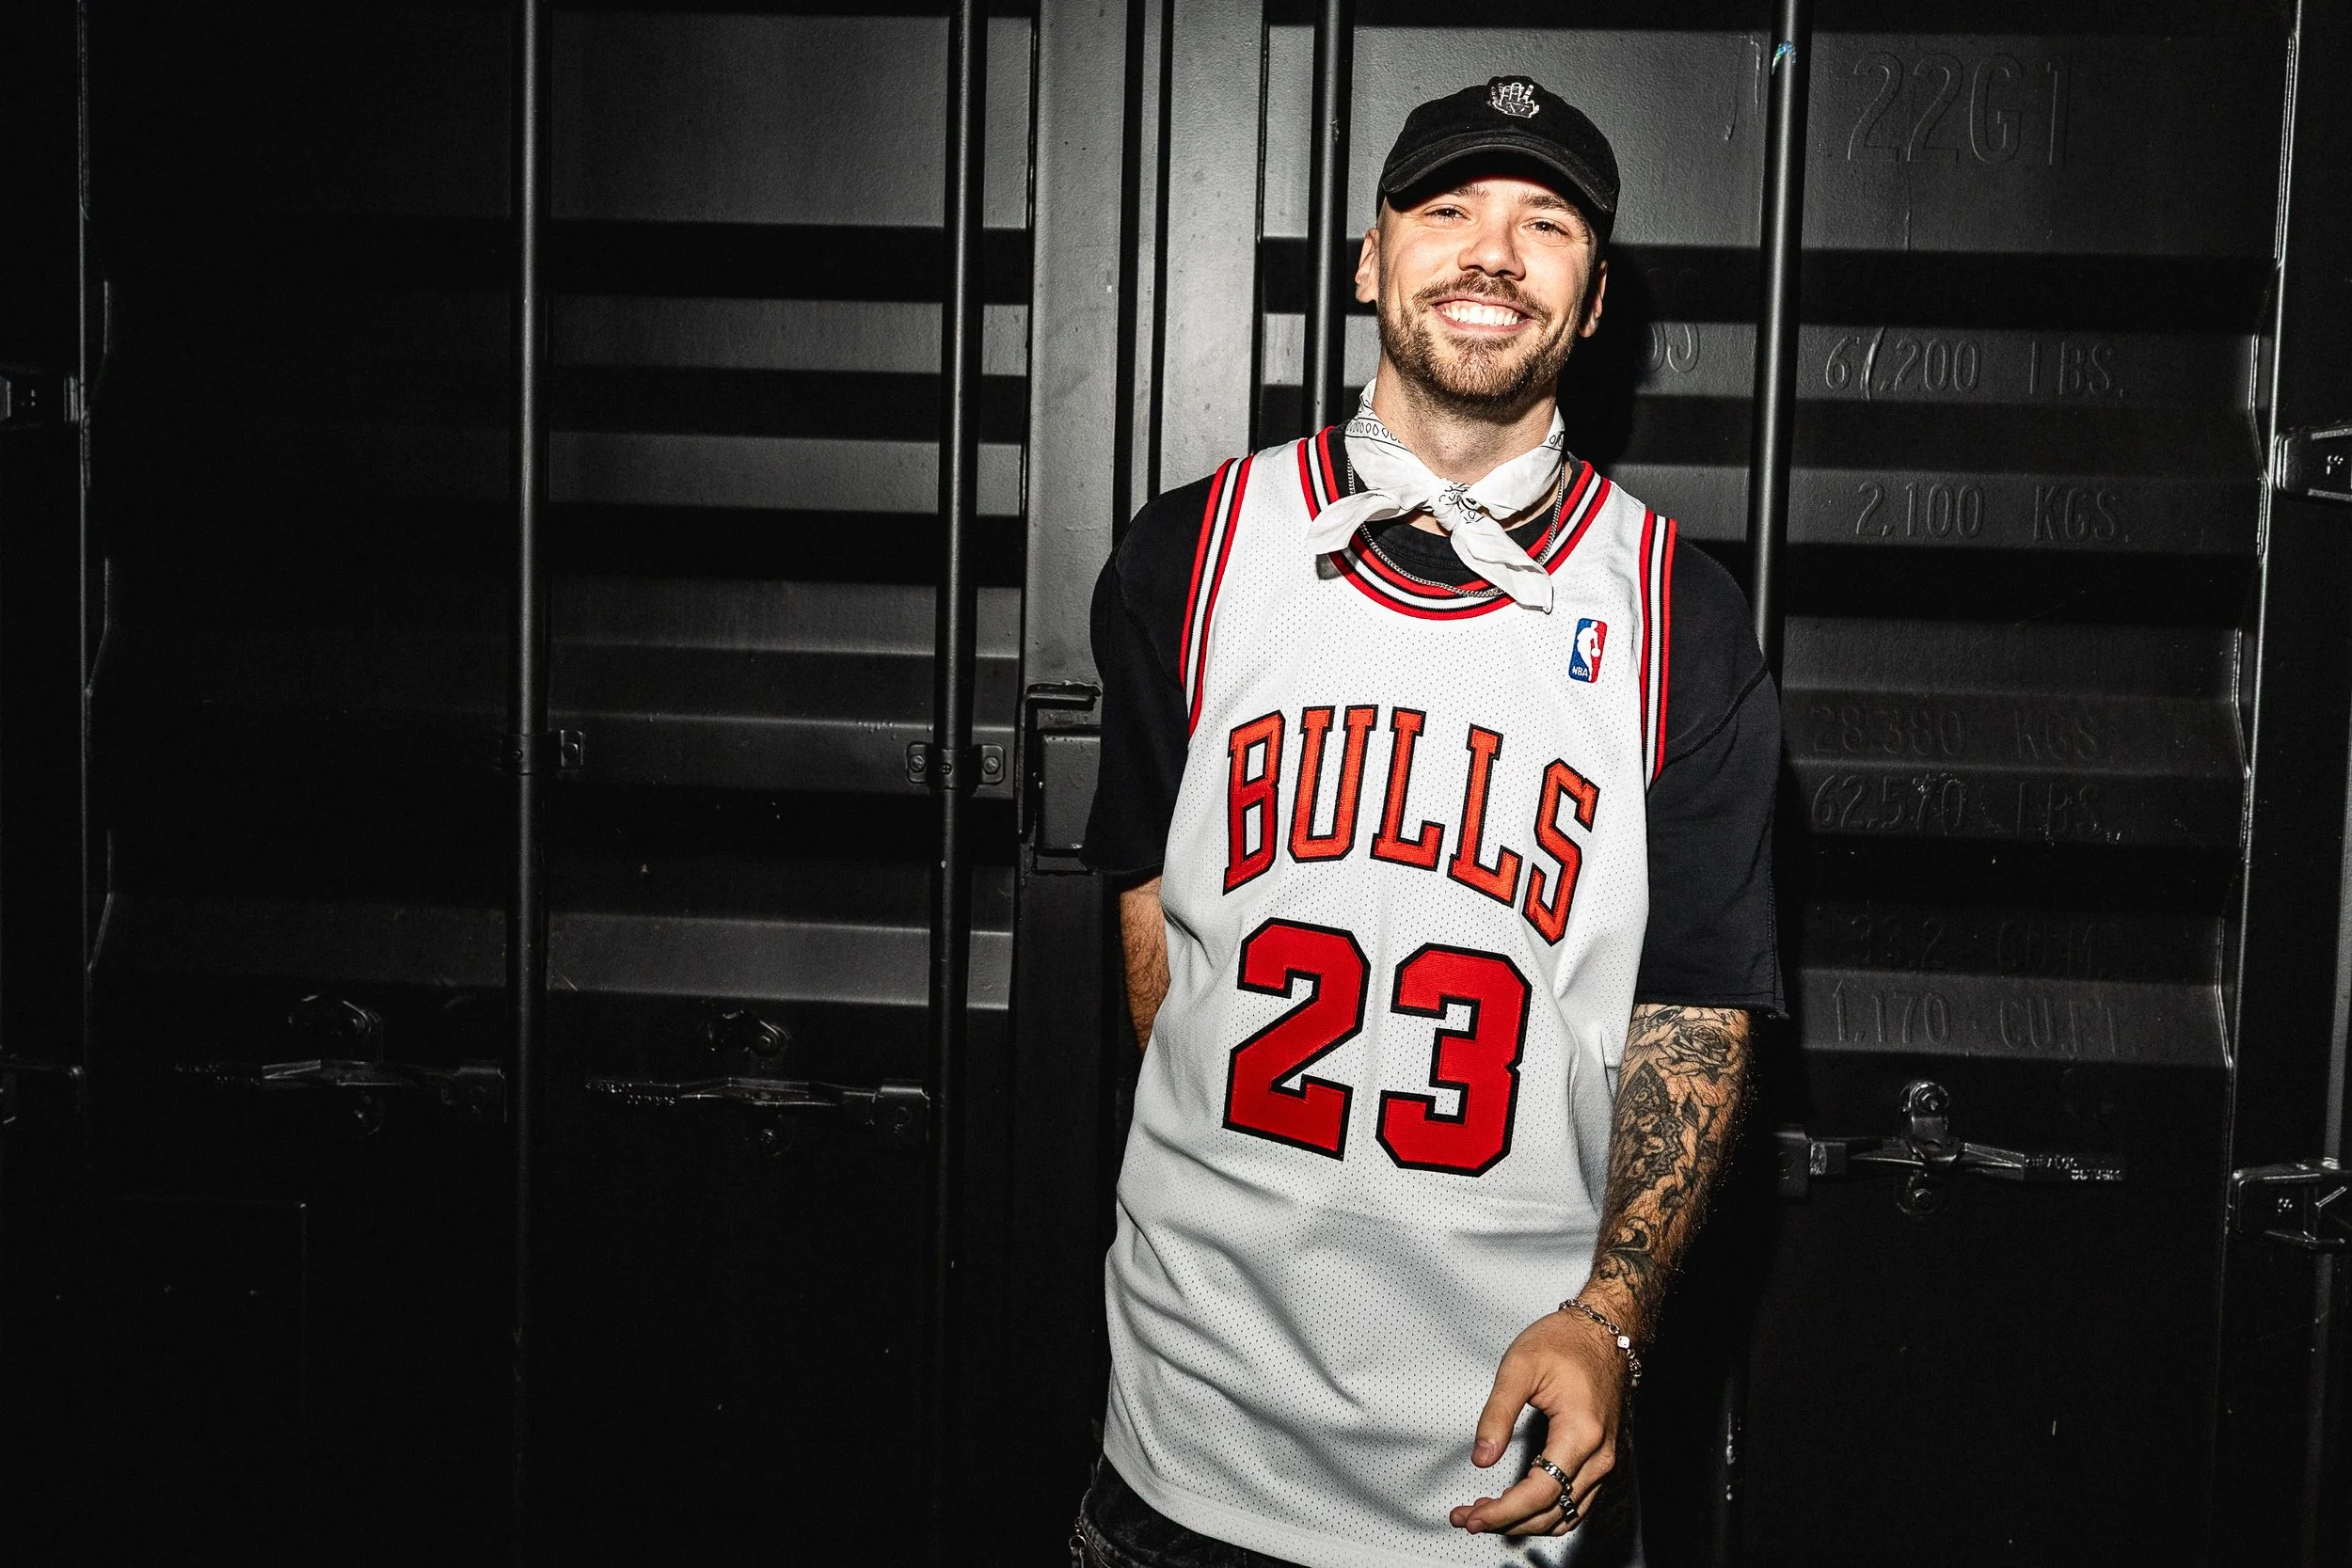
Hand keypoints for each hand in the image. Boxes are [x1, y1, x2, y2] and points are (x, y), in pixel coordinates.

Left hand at [1448, 1309, 1624, 1536]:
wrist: (1604, 1332)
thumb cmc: (1563, 1342)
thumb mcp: (1519, 1367)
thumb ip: (1497, 1414)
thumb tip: (1481, 1459)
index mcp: (1582, 1433)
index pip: (1540, 1492)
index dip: (1504, 1511)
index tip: (1472, 1516)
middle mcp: (1600, 1456)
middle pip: (1552, 1512)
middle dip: (1507, 1522)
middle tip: (1467, 1518)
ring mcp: (1606, 1462)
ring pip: (1566, 1514)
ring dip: (1525, 1522)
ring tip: (1485, 1513)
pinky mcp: (1603, 1461)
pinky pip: (1576, 1503)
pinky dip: (1545, 1512)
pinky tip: (1516, 1503)